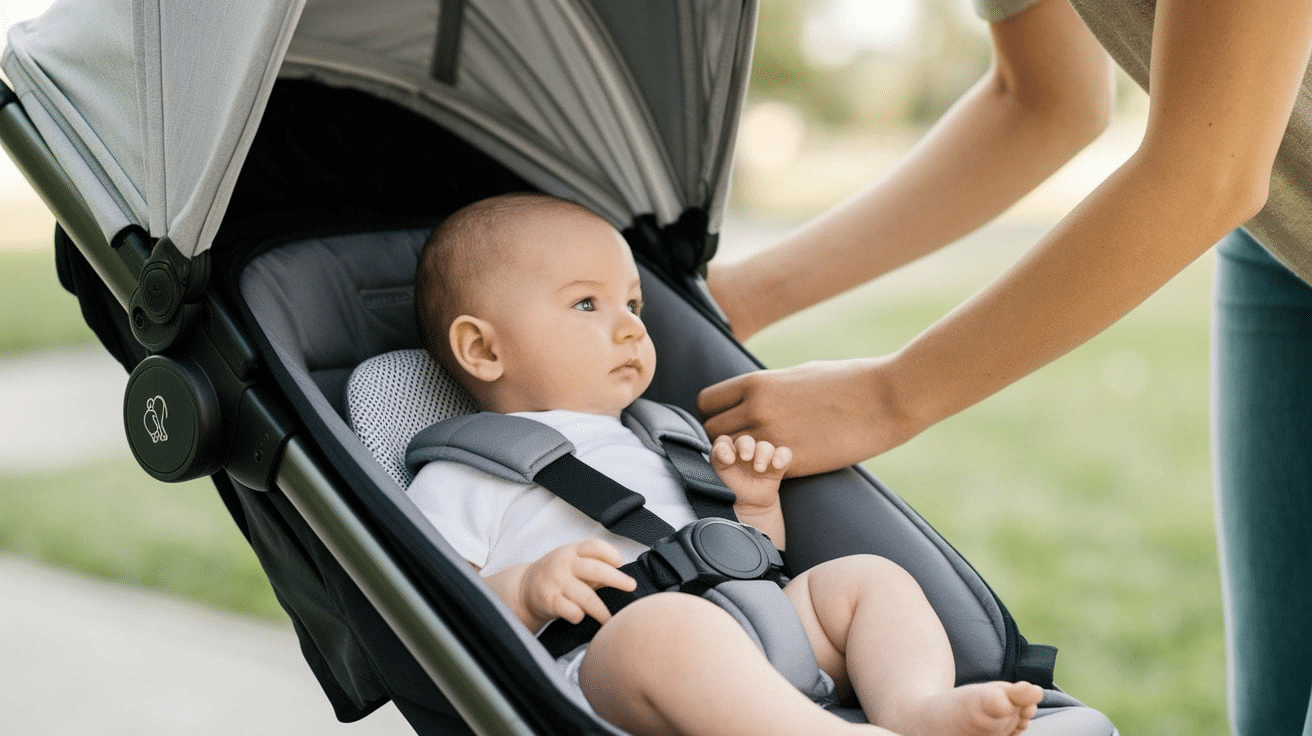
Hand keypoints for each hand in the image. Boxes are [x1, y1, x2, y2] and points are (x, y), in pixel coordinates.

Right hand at [519, 539, 635, 627]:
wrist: (524, 588)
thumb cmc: (557, 574)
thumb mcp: (573, 561)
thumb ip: (595, 566)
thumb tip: (623, 577)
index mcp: (573, 550)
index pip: (596, 547)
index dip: (611, 553)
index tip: (620, 563)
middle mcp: (565, 564)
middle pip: (596, 570)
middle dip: (617, 579)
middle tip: (631, 586)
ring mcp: (557, 582)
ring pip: (587, 597)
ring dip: (602, 611)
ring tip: (611, 619)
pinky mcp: (550, 601)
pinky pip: (572, 611)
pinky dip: (580, 616)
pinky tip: (581, 616)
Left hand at [699, 357, 913, 476]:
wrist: (883, 399)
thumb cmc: (846, 381)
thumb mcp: (797, 374)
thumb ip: (768, 388)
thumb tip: (751, 396)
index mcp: (757, 383)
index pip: (706, 402)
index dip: (712, 412)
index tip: (726, 419)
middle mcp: (756, 410)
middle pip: (710, 431)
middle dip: (721, 438)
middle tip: (739, 442)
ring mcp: (771, 438)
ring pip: (728, 456)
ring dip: (737, 458)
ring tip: (754, 456)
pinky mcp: (791, 463)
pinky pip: (756, 472)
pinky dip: (759, 472)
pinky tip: (774, 467)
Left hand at [710, 434, 790, 509]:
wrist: (749, 504)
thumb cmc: (732, 487)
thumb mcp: (718, 476)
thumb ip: (719, 461)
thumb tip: (727, 456)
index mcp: (728, 452)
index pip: (724, 442)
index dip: (725, 448)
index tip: (728, 461)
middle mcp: (745, 450)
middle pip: (746, 440)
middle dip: (746, 447)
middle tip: (746, 458)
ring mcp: (762, 456)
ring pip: (765, 446)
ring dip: (763, 455)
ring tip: (759, 469)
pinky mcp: (777, 464)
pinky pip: (784, 454)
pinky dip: (782, 457)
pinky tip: (777, 465)